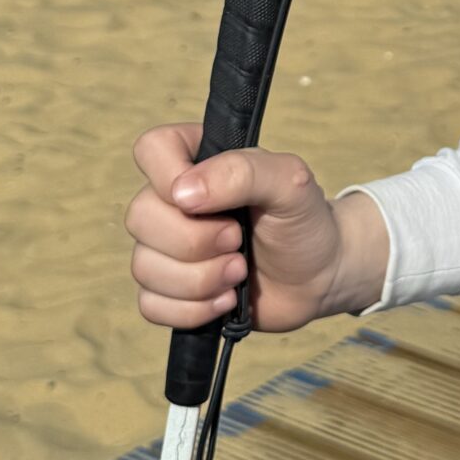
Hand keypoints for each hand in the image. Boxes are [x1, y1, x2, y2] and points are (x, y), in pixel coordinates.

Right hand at [125, 122, 390, 332]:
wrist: (320, 276)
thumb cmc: (303, 221)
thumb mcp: (289, 183)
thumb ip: (242, 173)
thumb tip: (182, 193)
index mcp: (197, 160)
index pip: (151, 149)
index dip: (168, 178)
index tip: (207, 201)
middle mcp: (173, 201)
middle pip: (139, 216)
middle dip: (195, 242)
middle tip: (239, 241)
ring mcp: (167, 248)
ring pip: (143, 267)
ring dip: (199, 280)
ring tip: (239, 274)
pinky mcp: (171, 292)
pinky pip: (151, 305)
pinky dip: (192, 310)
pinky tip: (225, 300)